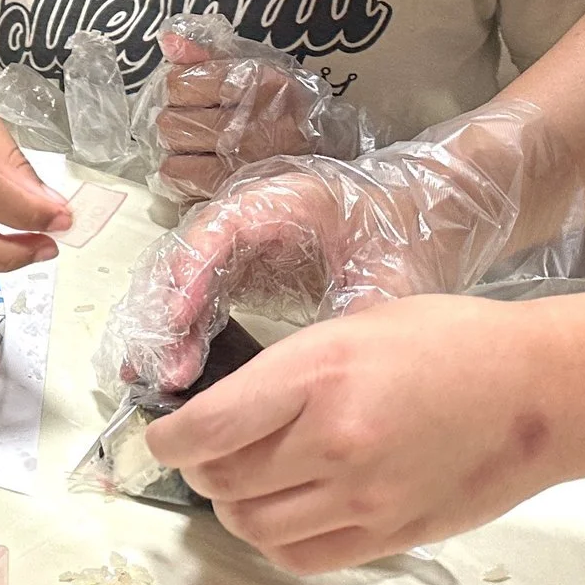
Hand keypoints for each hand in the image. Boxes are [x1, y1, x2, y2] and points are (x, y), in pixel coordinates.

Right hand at [105, 99, 575, 390]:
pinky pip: (202, 304)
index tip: (179, 319)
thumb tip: (328, 374)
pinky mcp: (240, 276)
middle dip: (168, 316)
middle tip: (165, 372)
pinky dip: (186, 337)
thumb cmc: (403, 237)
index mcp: (277, 203)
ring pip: (186, 286)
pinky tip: (178, 377)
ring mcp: (237, 248)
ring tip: (161, 382)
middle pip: (186, 262)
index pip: (215, 229)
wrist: (423, 218)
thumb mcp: (389, 277)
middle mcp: (243, 221)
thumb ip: (356, 314)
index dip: (191, 273)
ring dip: (170, 332)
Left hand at [146, 294, 566, 571]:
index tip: (164, 436)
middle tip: (204, 455)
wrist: (540, 390)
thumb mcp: (350, 326)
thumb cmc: (449, 342)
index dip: (168, 440)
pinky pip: (304, 558)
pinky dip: (275, 541)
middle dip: (198, 471)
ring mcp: (365, 496)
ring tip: (242, 483)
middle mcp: (334, 440)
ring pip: (254, 527)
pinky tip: (283, 513)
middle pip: (222, 481)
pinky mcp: (393, 534)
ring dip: (232, 509)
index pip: (207, 428)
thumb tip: (226, 411)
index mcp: (316, 374)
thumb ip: (285, 372)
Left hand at [151, 28, 326, 199]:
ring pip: (173, 145)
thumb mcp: (255, 68)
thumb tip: (169, 40)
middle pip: (171, 117)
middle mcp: (249, 118)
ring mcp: (242, 155)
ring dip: (176, 143)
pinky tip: (195, 163)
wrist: (325, 149)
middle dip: (174, 117)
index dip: (177, 87)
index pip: (182, 82)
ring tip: (193, 141)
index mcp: (256, 81)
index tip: (187, 92)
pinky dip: (179, 169)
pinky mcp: (234, 184)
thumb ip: (208, 54)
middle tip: (189, 119)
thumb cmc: (281, 104)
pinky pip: (180, 174)